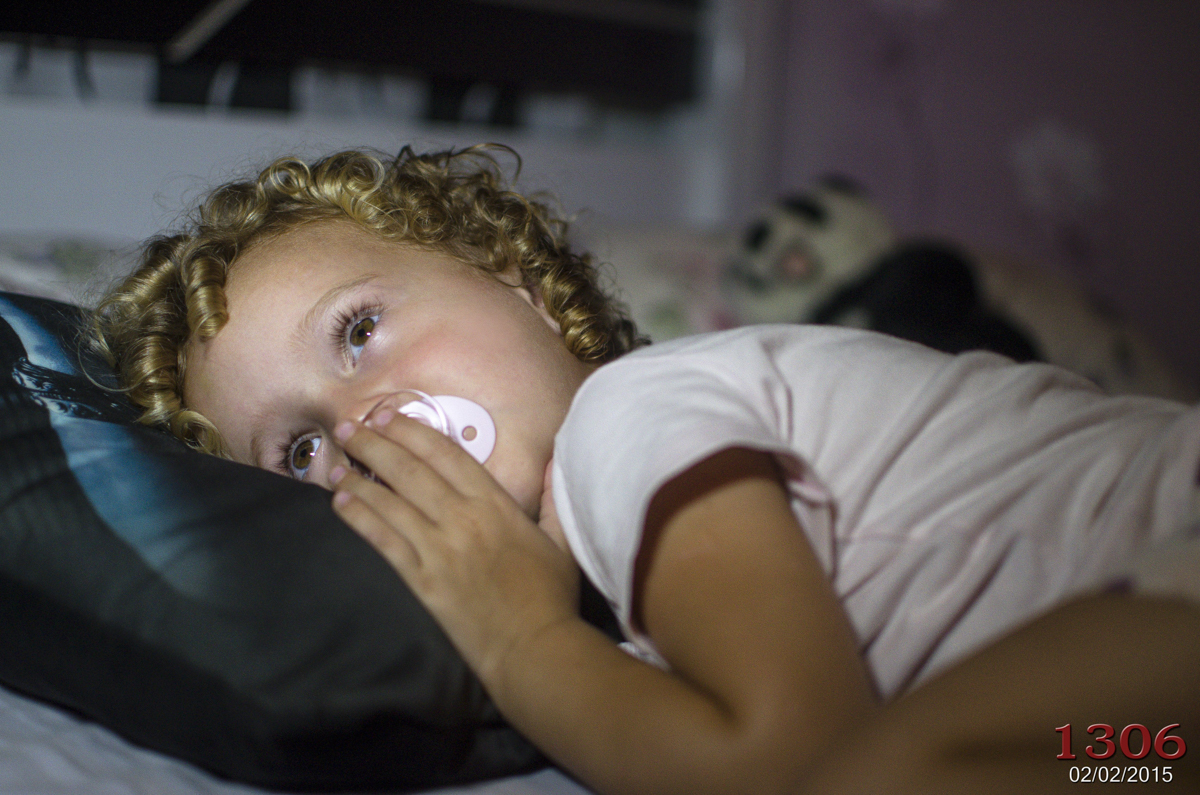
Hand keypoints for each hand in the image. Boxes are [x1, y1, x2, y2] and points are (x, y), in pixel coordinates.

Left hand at [329, 413, 579, 685]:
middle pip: (410, 470)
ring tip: (335, 465)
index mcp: (496, 504)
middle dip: (376, 444)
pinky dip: (360, 519)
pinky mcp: (422, 581)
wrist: (534, 648)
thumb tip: (554, 463)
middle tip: (349, 428)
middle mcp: (463, 518)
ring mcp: (439, 550)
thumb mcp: (563, 540)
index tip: (390, 415)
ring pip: (390, 502)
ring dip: (359, 479)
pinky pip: (384, 541)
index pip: (447, 454)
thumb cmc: (551, 596)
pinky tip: (341, 504)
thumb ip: (554, 498)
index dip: (414, 431)